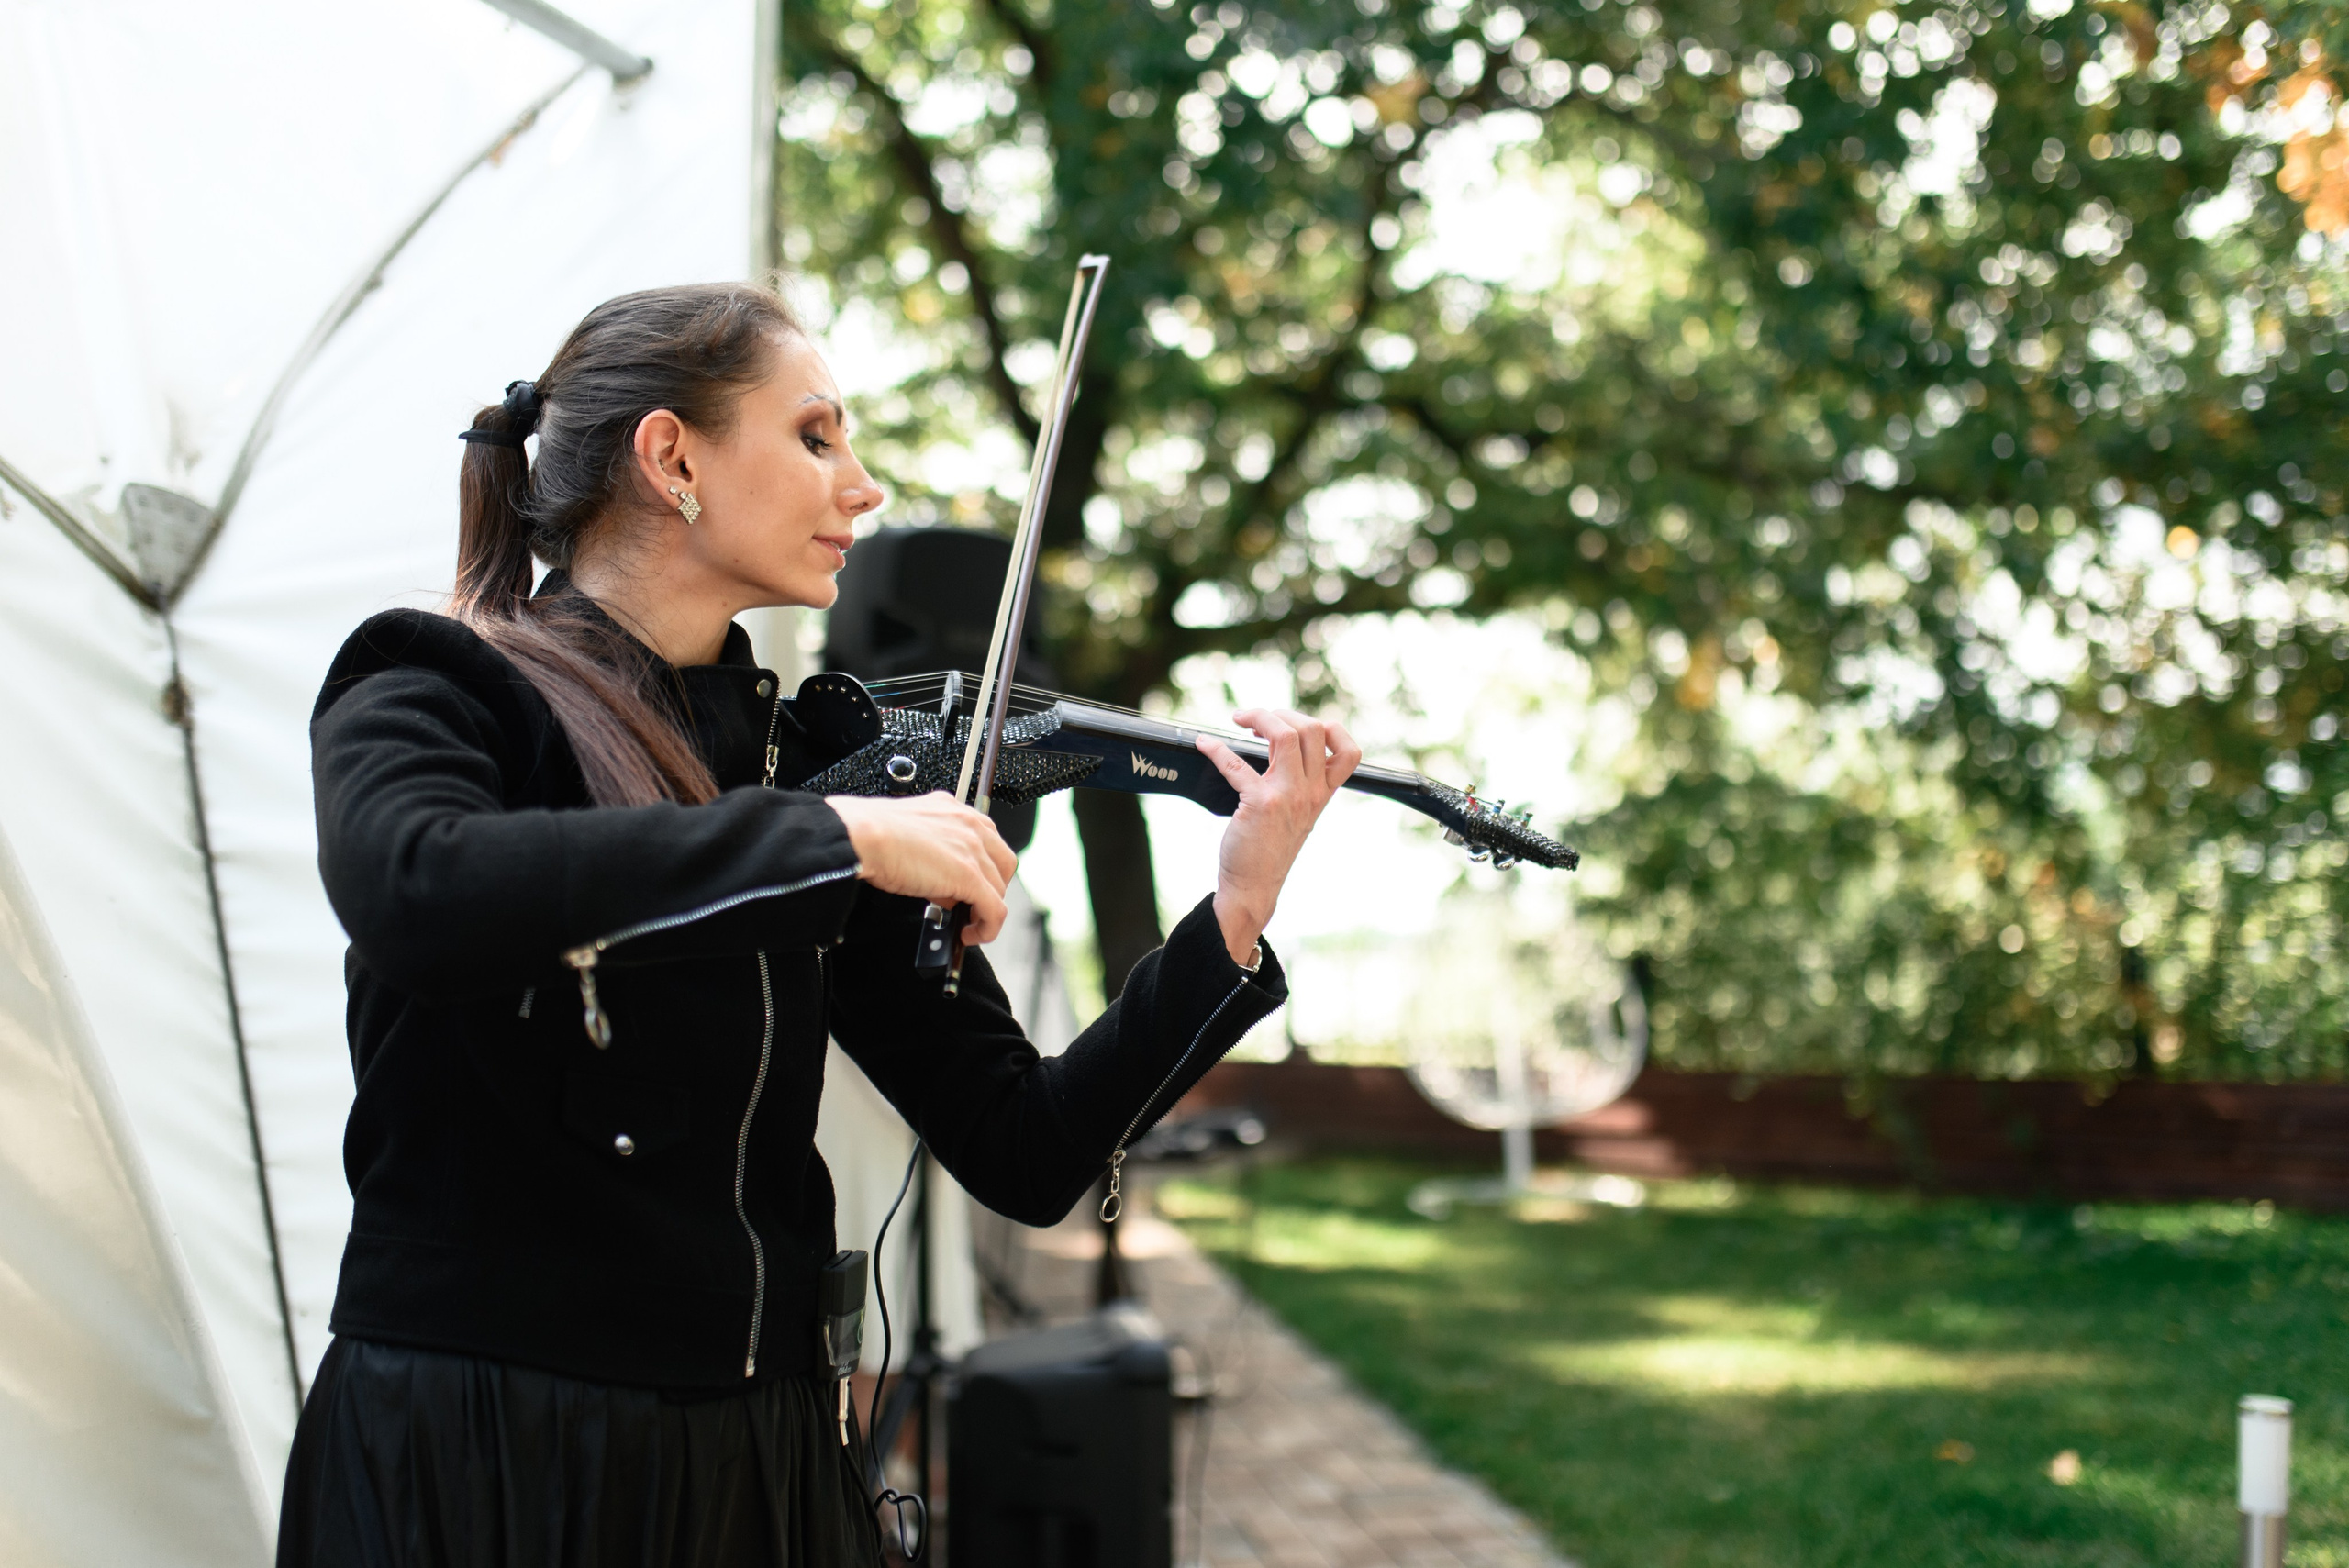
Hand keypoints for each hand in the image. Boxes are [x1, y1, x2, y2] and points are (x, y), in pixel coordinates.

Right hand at [825, 792, 1016, 943]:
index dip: (982, 866)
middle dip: (991, 887)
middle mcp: (969, 824)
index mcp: (954, 810)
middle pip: (1002, 864)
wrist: (861, 836)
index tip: (969, 883)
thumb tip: (936, 881)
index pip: (986, 840)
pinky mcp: (970, 876)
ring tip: (965, 922)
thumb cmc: (870, 833)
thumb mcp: (909, 833)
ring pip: (999, 888)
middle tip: (972, 904)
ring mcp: (973, 849)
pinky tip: (970, 935)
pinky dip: (987, 928)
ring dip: (985, 910)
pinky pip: (994, 910)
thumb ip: (931, 850)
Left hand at [1196, 710, 1361, 966]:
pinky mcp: (1260, 803)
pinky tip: (1204, 745)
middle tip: (1257, 719)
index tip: (1300, 725)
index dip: (1331, 728)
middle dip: (1282, 713)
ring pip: (1285, 736)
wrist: (1255, 885)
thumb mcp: (1298, 813)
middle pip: (1313, 730)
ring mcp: (1288, 797)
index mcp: (1323, 793)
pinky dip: (1216, 748)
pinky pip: (1237, 763)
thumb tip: (1278, 742)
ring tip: (1240, 719)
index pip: (1350, 752)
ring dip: (1259, 717)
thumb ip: (1299, 782)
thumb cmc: (1271, 847)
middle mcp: (1311, 792)